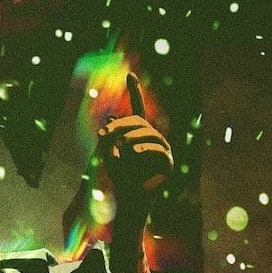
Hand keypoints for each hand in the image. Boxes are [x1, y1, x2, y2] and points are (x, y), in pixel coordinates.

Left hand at [98, 73, 172, 201]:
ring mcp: (163, 150)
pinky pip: (158, 150)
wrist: (128, 197)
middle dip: (120, 127)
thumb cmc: (119, 175)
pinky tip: (133, 152)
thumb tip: (111, 120)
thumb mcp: (109, 153)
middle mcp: (153, 138)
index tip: (130, 75)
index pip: (138, 109)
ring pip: (148, 134)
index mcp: (139, 133)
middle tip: (103, 136)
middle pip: (139, 122)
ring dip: (131, 139)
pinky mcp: (168, 163)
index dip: (135, 92)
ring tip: (120, 148)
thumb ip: (109, 138)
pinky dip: (144, 150)